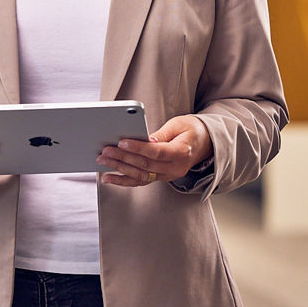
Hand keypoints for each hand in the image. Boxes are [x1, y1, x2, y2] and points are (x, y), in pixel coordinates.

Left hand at [97, 114, 211, 187]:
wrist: (204, 144)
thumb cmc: (191, 130)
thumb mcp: (180, 124)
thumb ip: (162, 133)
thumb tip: (147, 139)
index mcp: (181, 152)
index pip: (156, 152)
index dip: (138, 148)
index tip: (121, 142)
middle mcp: (174, 168)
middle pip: (145, 165)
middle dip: (122, 158)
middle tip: (105, 151)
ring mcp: (167, 176)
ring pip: (140, 176)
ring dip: (119, 169)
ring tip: (103, 161)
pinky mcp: (160, 178)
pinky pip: (140, 181)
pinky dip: (123, 180)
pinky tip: (109, 177)